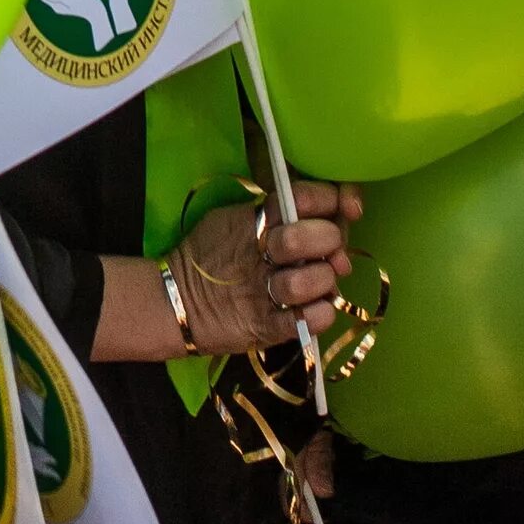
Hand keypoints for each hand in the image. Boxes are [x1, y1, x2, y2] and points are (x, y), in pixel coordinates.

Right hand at [177, 176, 363, 349]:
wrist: (175, 300)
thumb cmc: (209, 256)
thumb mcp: (230, 221)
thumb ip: (270, 215)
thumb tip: (326, 216)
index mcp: (251, 221)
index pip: (299, 197)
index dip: (331, 199)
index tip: (348, 207)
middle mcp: (258, 252)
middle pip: (306, 237)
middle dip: (331, 240)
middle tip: (333, 252)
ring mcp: (261, 291)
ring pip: (308, 281)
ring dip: (325, 281)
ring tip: (321, 284)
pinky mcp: (264, 326)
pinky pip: (305, 321)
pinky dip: (320, 314)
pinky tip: (317, 310)